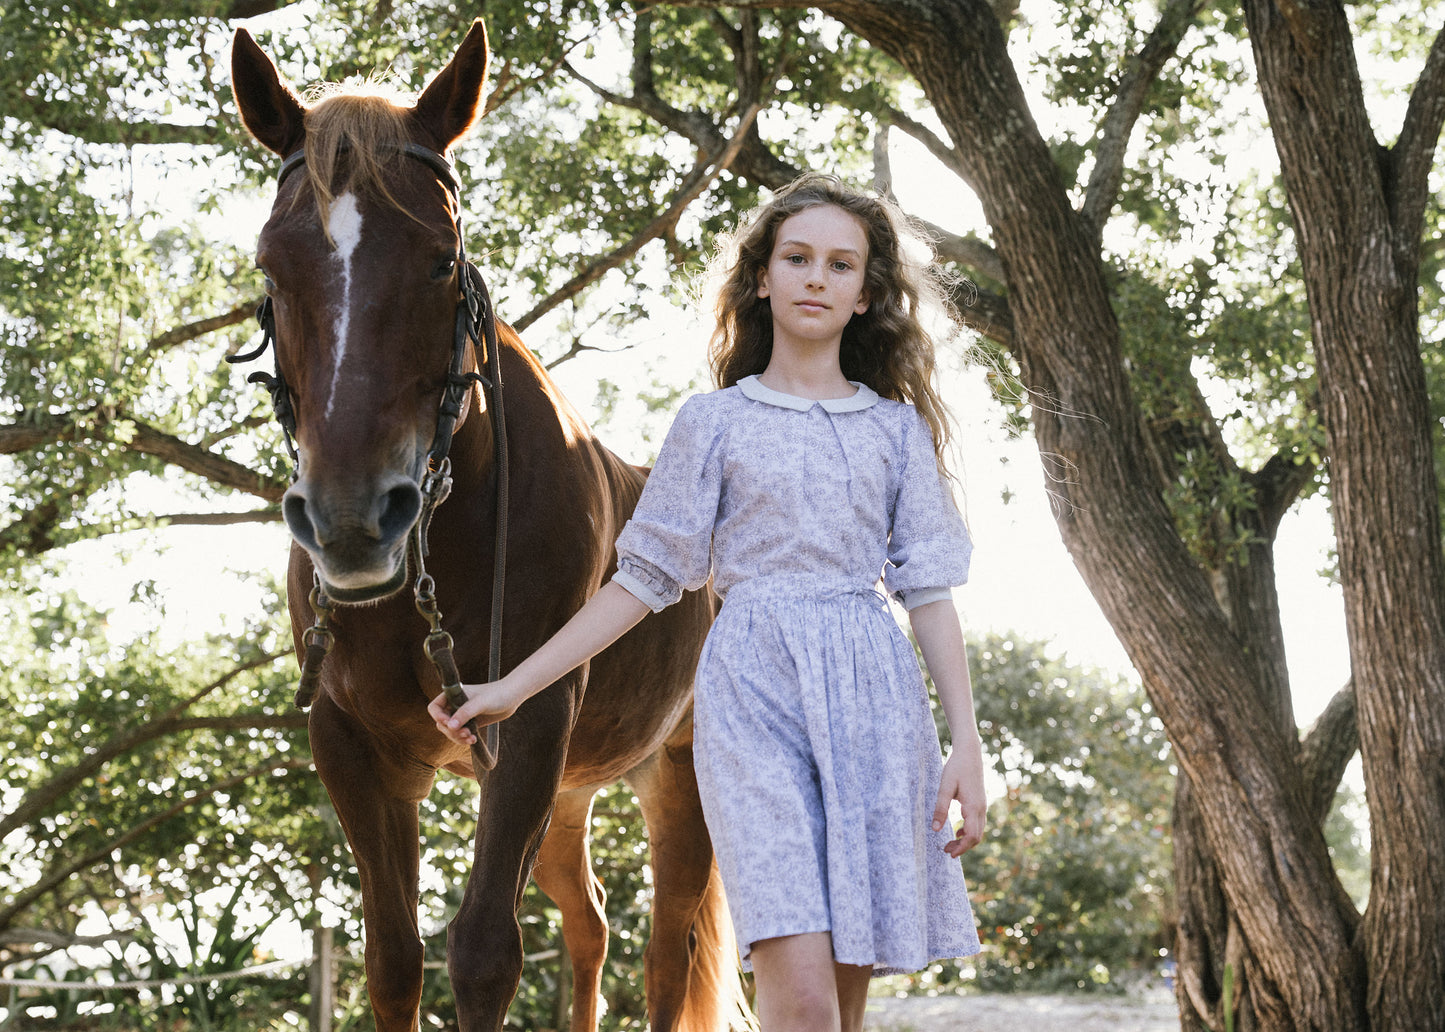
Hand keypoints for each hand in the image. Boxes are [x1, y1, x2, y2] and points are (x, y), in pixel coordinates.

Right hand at [428, 676, 528, 745]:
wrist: (513, 697)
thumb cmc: (497, 694)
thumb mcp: (480, 703)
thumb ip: (465, 713)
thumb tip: (450, 726)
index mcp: (452, 695)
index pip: (435, 708)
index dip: (438, 717)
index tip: (449, 723)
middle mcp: (455, 705)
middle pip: (442, 723)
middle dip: (451, 731)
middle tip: (465, 733)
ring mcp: (462, 715)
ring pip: (451, 731)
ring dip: (458, 737)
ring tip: (471, 738)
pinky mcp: (470, 723)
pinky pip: (460, 735)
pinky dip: (464, 739)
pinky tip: (473, 740)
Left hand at [932, 740, 986, 858]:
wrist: (969, 753)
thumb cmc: (956, 768)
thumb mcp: (945, 787)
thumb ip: (940, 808)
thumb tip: (935, 829)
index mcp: (973, 807)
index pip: (972, 836)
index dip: (962, 848)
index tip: (949, 854)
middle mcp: (981, 808)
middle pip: (976, 837)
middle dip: (962, 847)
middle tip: (946, 851)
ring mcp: (982, 805)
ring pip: (978, 830)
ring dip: (965, 840)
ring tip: (949, 844)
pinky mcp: (980, 802)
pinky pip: (977, 823)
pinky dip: (968, 831)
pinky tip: (957, 830)